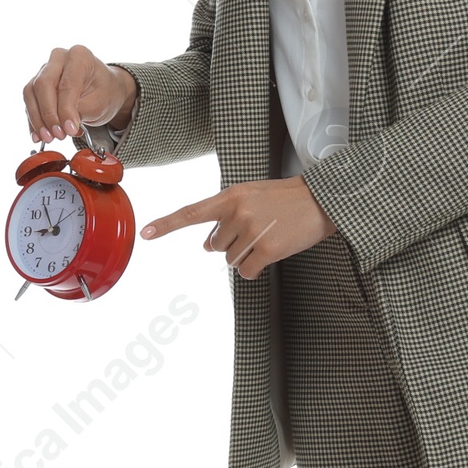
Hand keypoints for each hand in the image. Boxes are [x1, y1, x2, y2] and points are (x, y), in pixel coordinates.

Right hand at [24, 45, 134, 140]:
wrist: (103, 90)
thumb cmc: (103, 92)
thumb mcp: (99, 103)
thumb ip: (79, 112)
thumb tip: (62, 127)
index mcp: (79, 56)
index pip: (67, 84)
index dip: (65, 110)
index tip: (69, 130)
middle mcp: (59, 58)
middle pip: (43, 85)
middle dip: (49, 114)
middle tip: (58, 135)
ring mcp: (45, 69)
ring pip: (31, 93)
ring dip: (37, 119)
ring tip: (48, 137)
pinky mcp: (36, 83)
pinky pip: (30, 101)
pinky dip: (33, 120)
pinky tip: (38, 135)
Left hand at [140, 175, 337, 279]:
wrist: (321, 200)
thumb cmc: (286, 198)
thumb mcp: (251, 198)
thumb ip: (225, 216)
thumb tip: (207, 245)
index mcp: (231, 196)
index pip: (191, 212)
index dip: (167, 224)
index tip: (146, 233)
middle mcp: (238, 213)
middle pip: (216, 245)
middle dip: (231, 243)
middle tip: (256, 230)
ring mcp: (253, 231)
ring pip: (230, 259)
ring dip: (246, 255)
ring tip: (268, 236)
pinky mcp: (267, 249)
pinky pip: (246, 271)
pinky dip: (255, 269)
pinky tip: (270, 253)